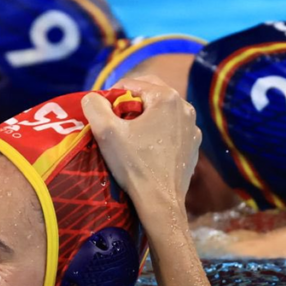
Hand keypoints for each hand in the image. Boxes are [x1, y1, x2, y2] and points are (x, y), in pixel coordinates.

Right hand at [82, 76, 200, 214]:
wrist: (160, 202)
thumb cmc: (134, 165)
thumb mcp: (106, 132)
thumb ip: (95, 106)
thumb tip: (92, 97)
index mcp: (167, 98)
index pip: (133, 83)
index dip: (113, 94)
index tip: (102, 110)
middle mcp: (185, 108)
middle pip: (151, 93)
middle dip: (131, 101)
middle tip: (114, 117)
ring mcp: (192, 127)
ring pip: (163, 111)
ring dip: (146, 115)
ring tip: (129, 131)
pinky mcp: (193, 145)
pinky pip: (173, 129)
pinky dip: (159, 131)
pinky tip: (146, 146)